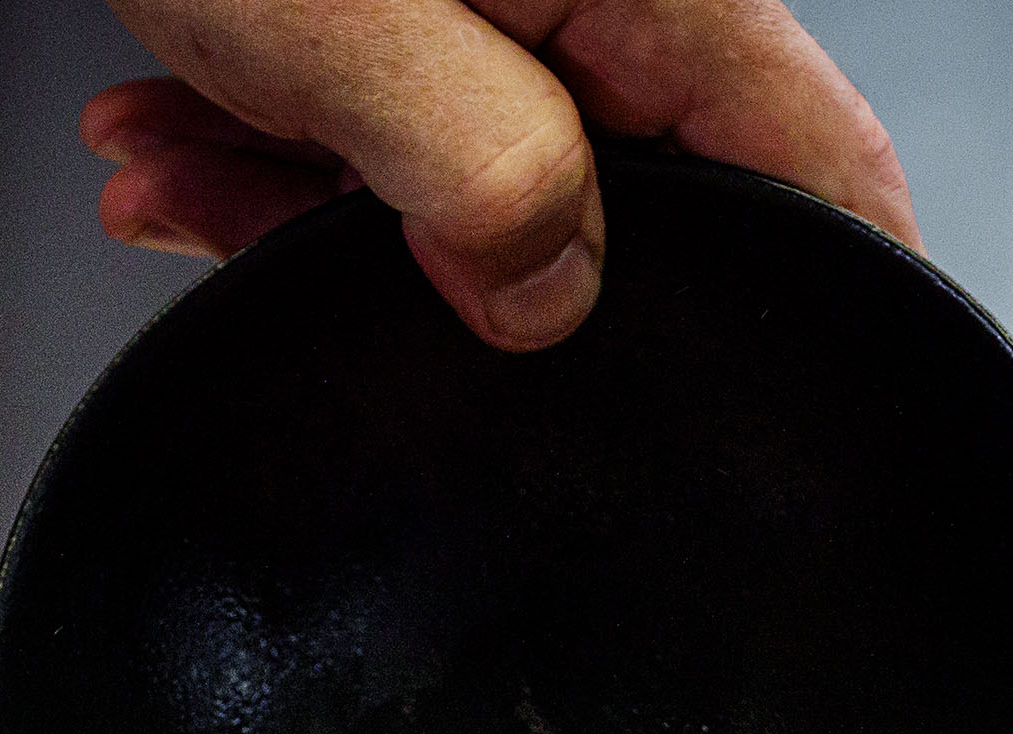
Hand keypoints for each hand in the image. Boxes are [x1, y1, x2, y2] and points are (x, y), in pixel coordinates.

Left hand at [87, 0, 916, 351]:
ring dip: (326, 206)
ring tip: (189, 187)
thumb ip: (486, 184)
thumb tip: (550, 300)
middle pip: (623, 188)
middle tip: (318, 274)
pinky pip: (390, 99)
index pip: (821, 170)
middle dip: (469, 272)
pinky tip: (182, 139)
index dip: (829, 305)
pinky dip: (283, 139)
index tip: (782, 416)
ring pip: (478, 158)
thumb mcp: (348, 37)